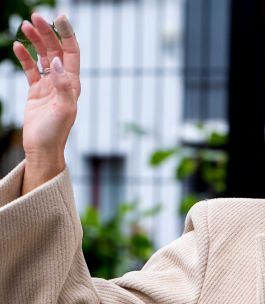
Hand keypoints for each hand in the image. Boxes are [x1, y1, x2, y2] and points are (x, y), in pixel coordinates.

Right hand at [14, 13, 80, 186]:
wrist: (42, 150)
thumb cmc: (56, 134)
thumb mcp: (63, 110)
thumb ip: (63, 85)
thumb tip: (55, 61)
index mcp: (72, 84)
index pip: (72, 52)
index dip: (67, 34)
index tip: (59, 17)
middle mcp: (62, 82)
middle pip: (55, 50)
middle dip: (47, 32)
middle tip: (34, 18)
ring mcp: (48, 85)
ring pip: (42, 56)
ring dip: (35, 40)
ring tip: (25, 26)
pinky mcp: (35, 91)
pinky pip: (30, 68)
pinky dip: (24, 56)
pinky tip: (17, 46)